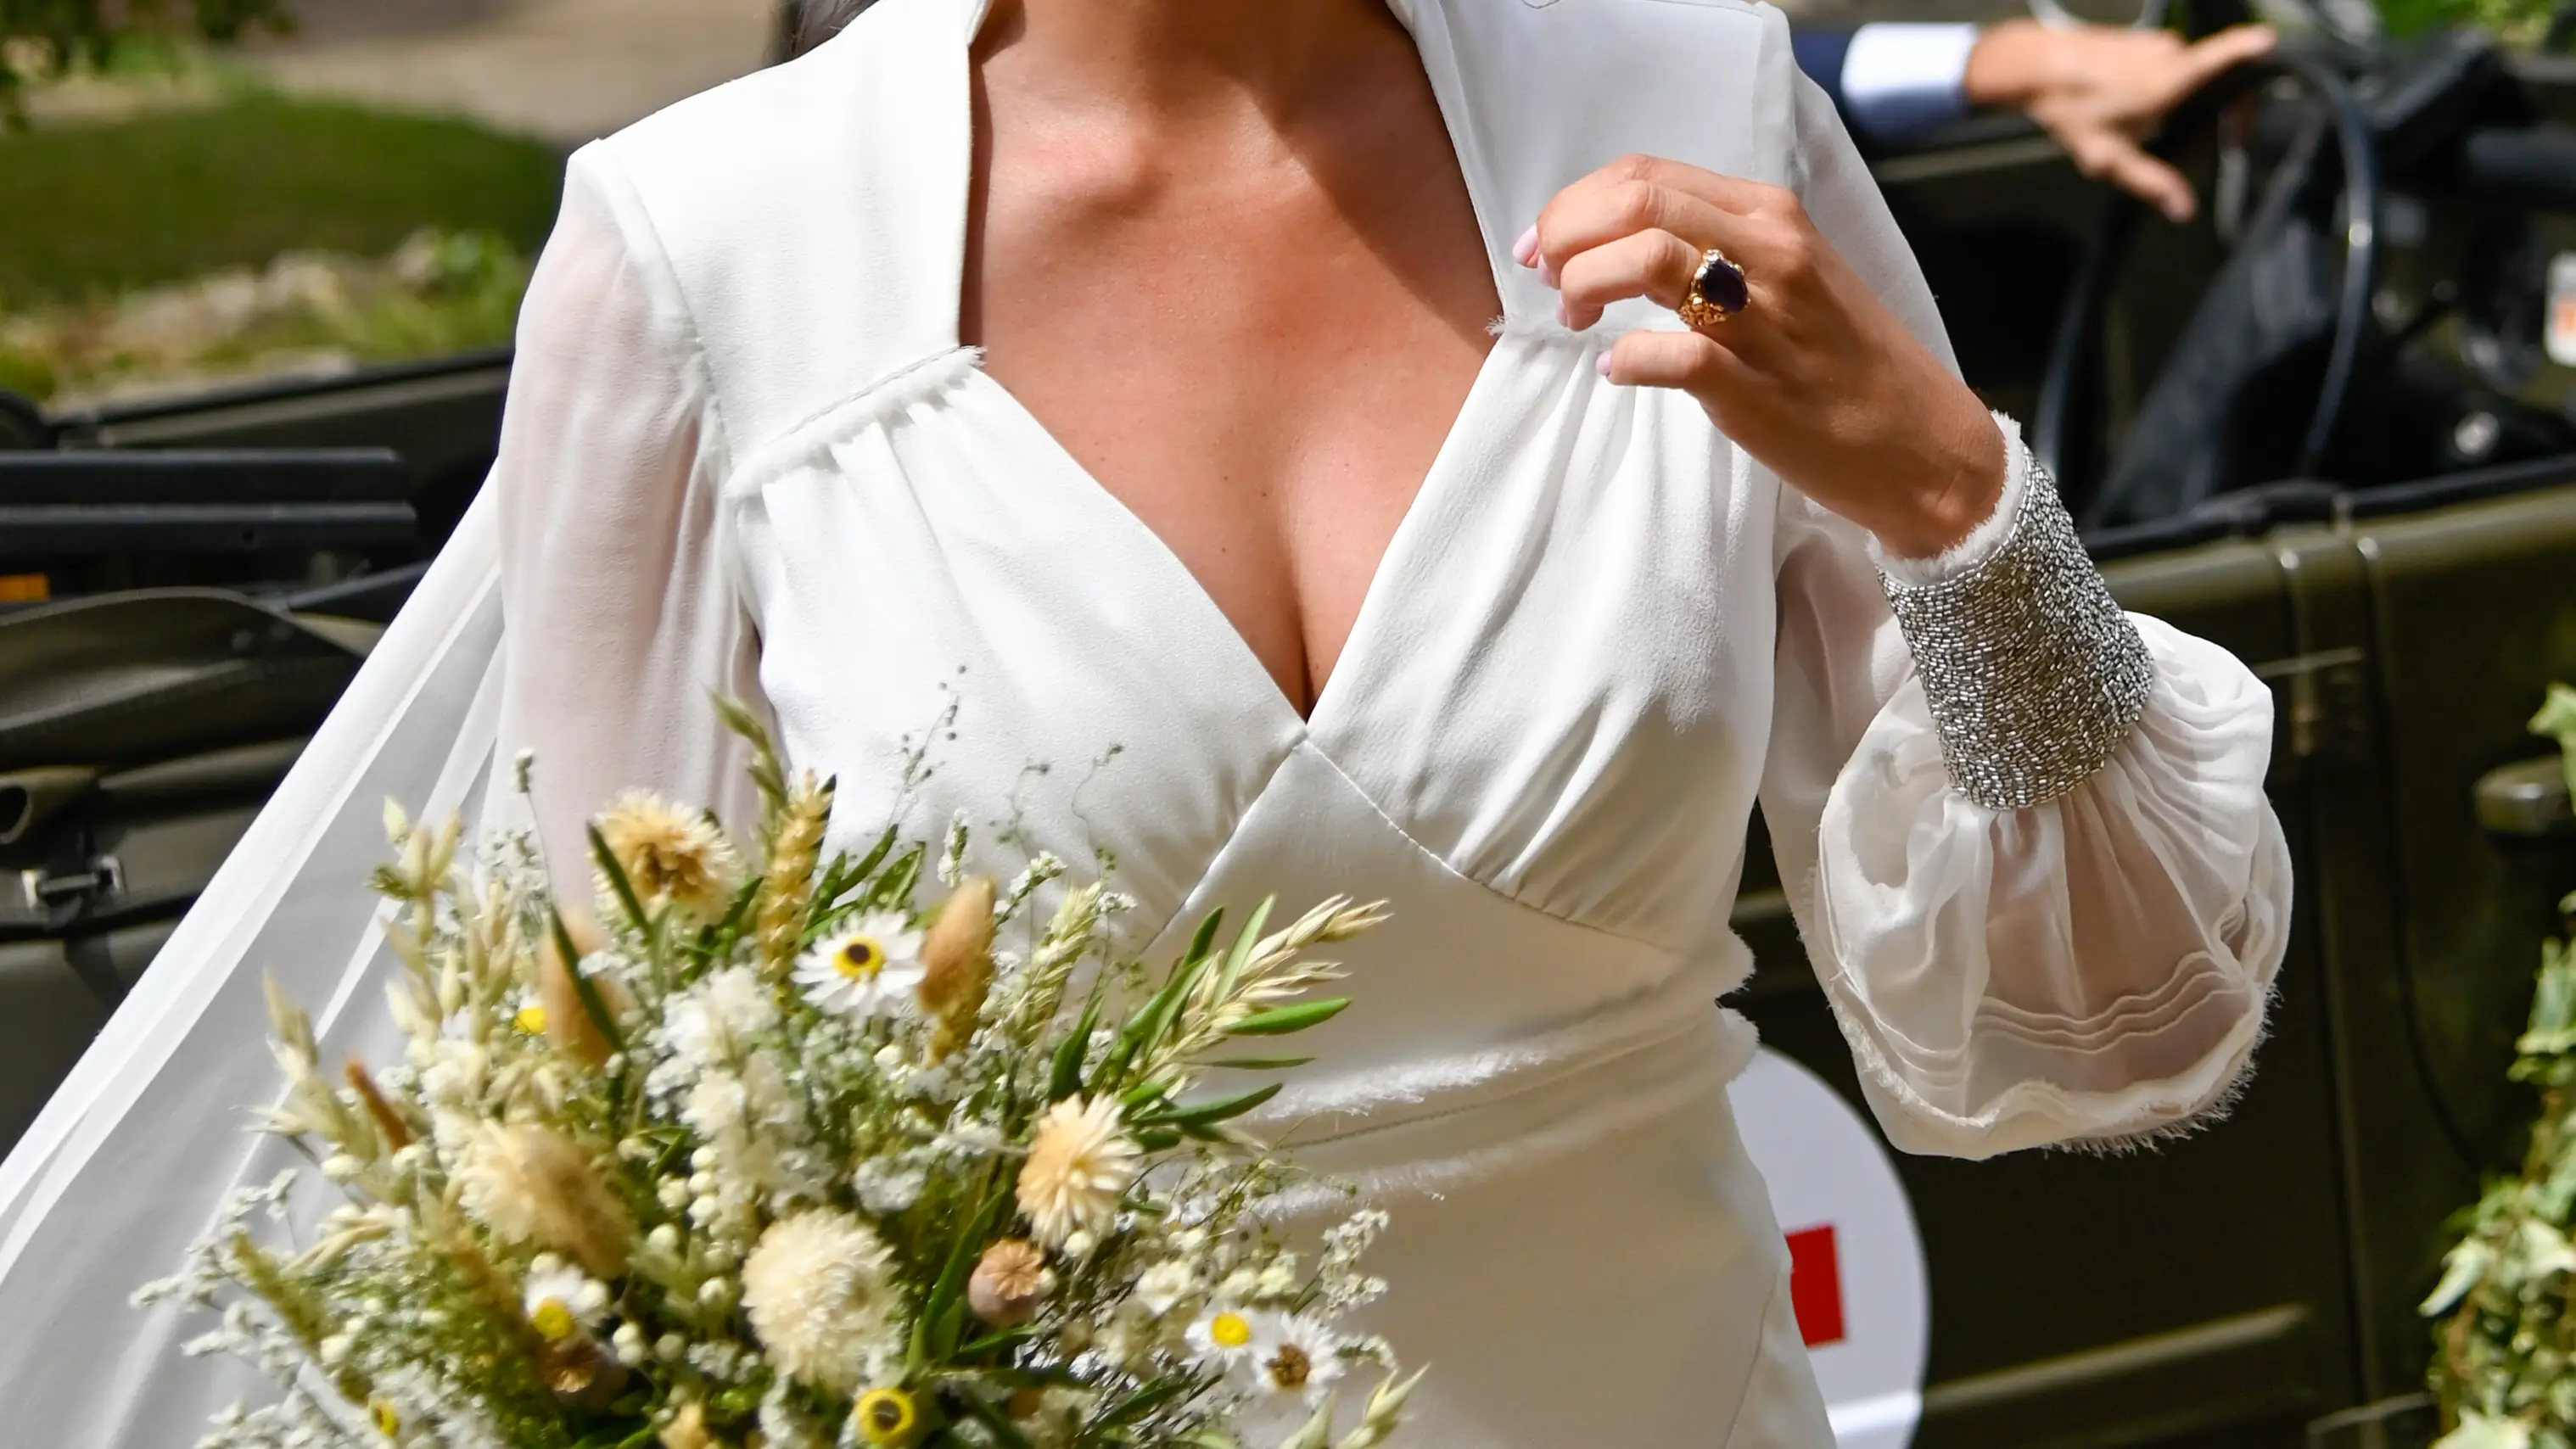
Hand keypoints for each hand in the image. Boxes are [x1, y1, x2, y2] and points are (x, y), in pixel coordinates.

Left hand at [1519, 155, 2003, 559]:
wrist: (1921, 443)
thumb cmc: (1844, 361)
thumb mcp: (1789, 273)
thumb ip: (1715, 245)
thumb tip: (1620, 240)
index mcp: (1770, 214)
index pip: (1646, 175)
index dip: (1575, 204)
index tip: (1547, 244)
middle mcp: (1770, 252)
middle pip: (1636, 203)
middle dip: (1565, 234)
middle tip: (1546, 276)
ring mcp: (1764, 319)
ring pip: (1645, 259)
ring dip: (1584, 284)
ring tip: (1574, 319)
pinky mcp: (1754, 388)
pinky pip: (1666, 354)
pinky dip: (1624, 360)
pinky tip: (1617, 372)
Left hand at [1966, 21, 2274, 222]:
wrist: (2033, 66)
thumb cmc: (2071, 109)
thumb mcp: (2109, 157)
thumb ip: (2150, 182)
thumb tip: (2184, 209)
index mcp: (2171, 78)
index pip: (2226, 56)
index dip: (2251, 49)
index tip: (2272, 44)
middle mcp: (2170, 53)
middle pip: (2213, 83)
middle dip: (2211, 115)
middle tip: (2192, 147)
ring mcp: (2156, 42)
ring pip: (2189, 76)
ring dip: (2184, 103)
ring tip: (2151, 130)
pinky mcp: (2142, 39)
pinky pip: (2168, 65)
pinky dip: (2164, 87)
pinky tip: (2136, 110)